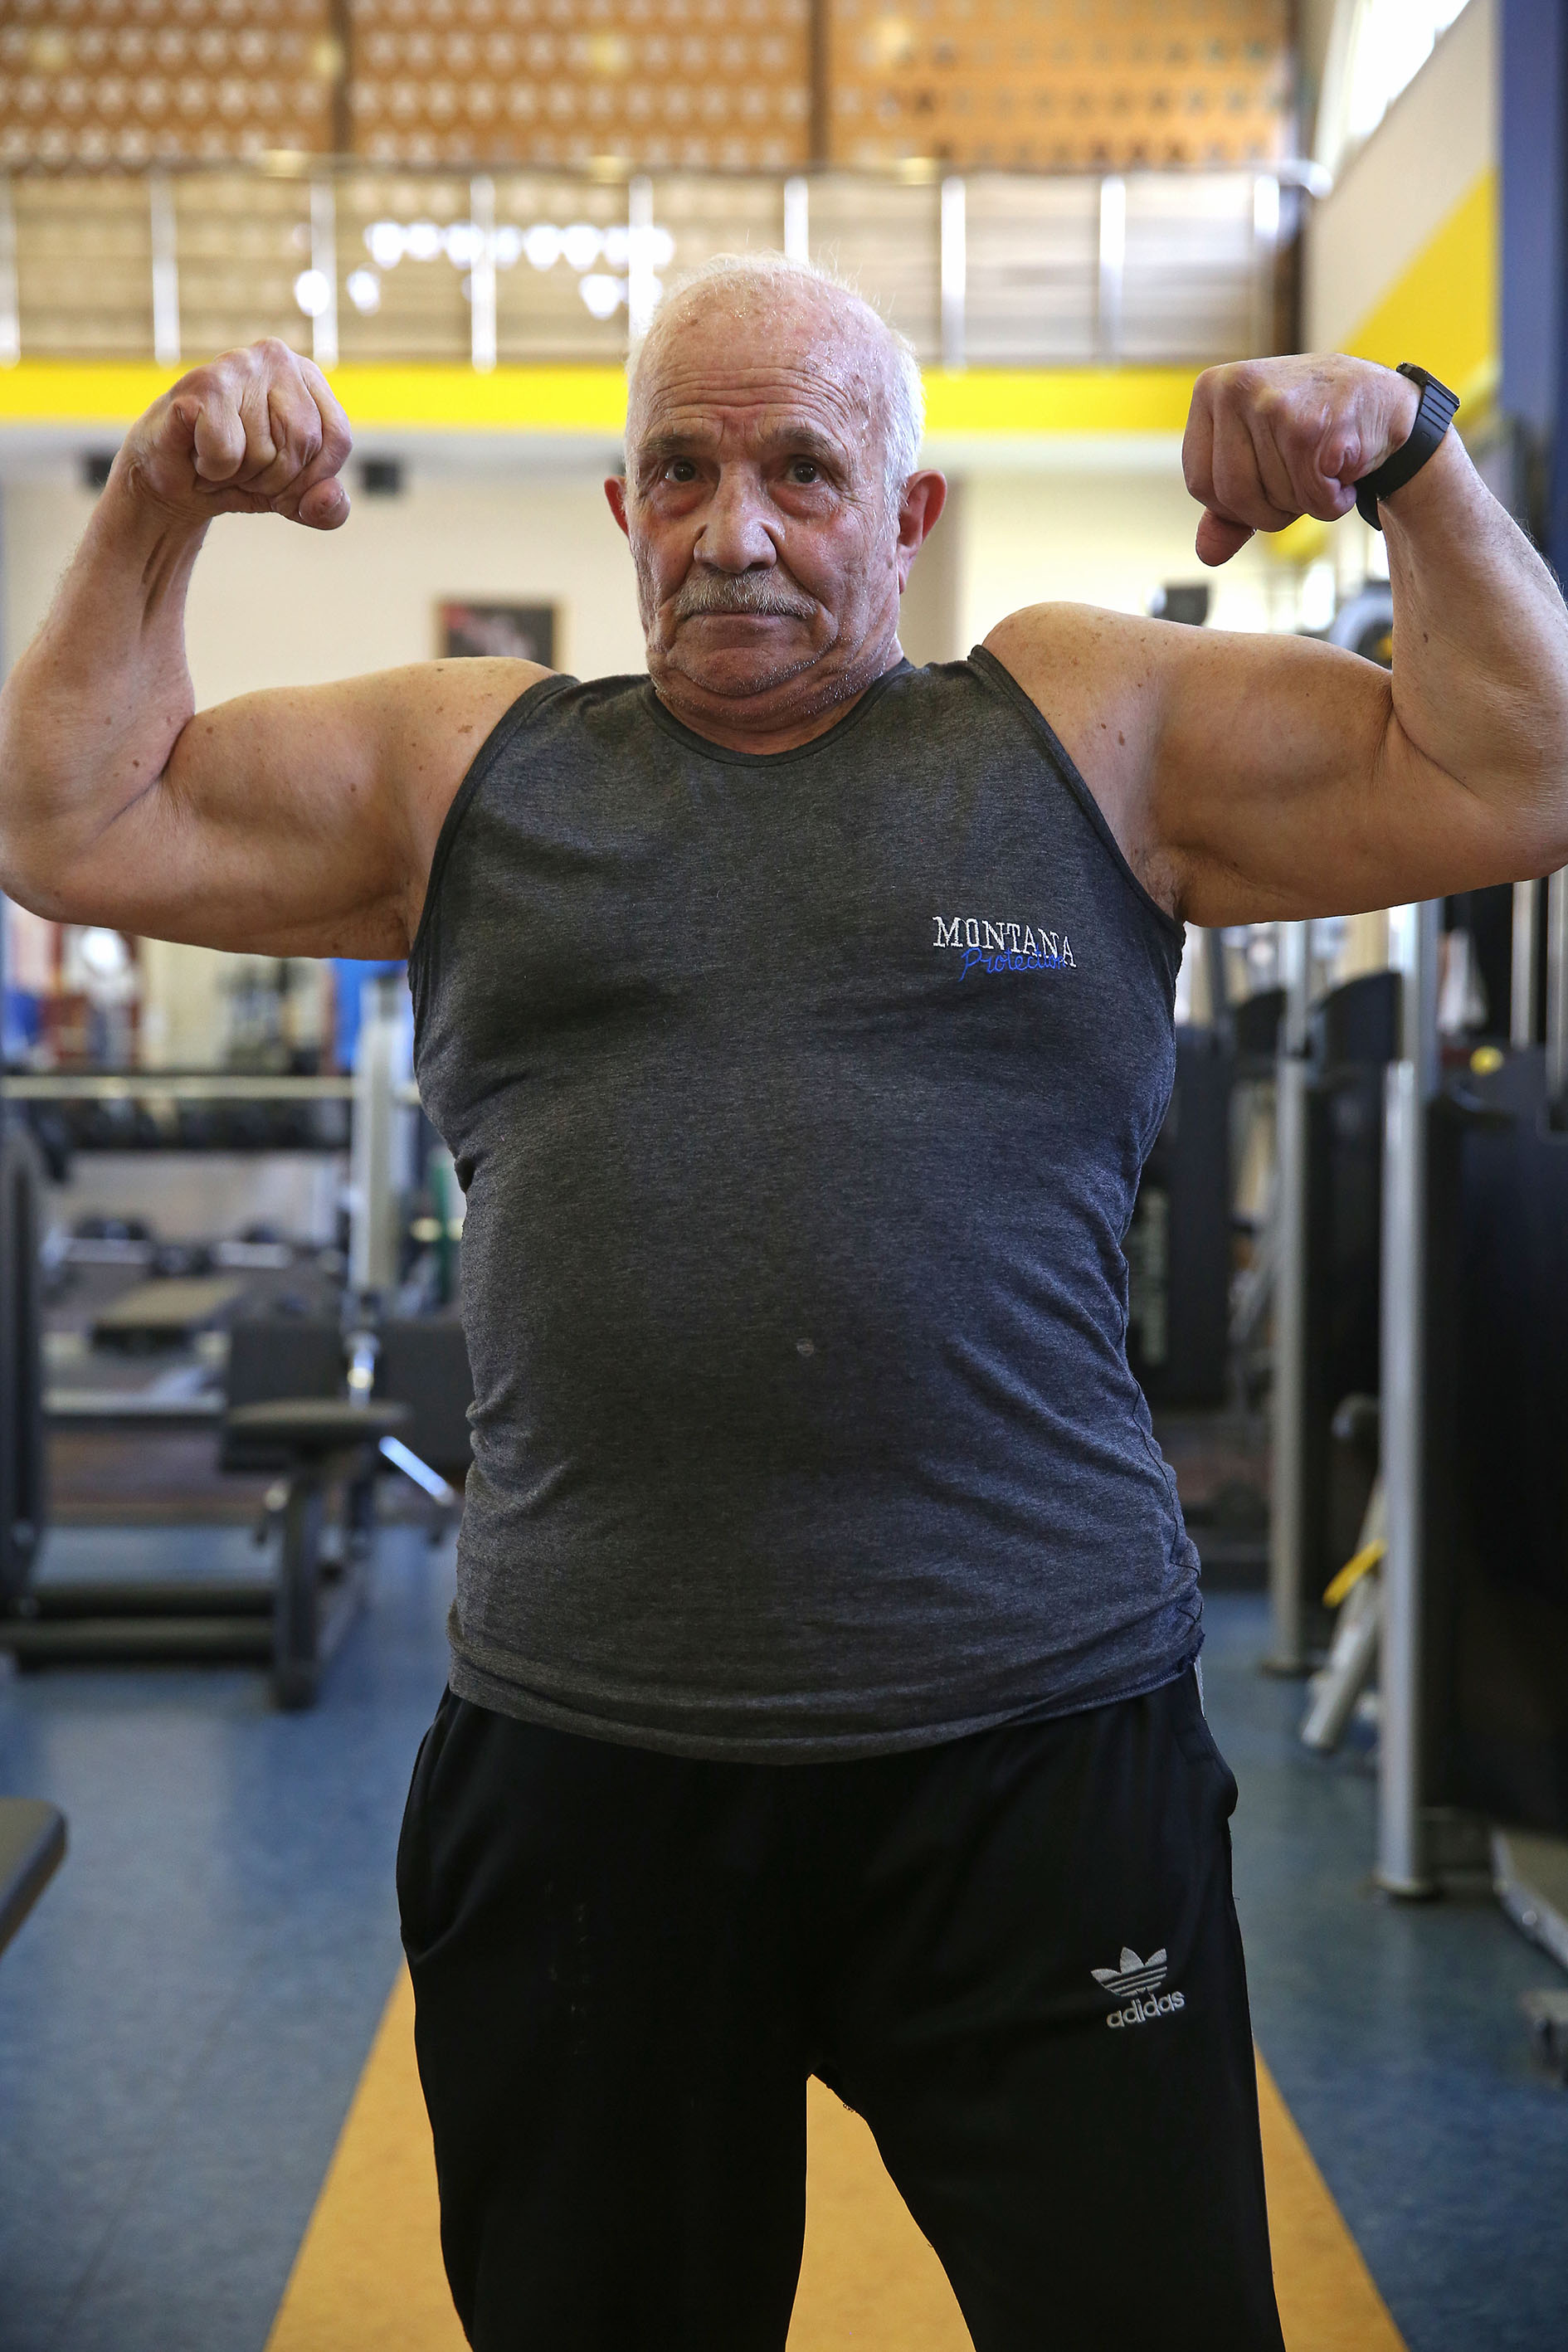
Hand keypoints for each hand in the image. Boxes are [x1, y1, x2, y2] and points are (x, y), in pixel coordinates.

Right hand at [117, 339, 352, 531]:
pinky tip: (198, 453)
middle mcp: (276, 358)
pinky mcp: (200, 385)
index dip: (312, 477)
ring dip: (241, 474)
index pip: (337, 439)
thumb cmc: (239, 476)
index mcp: (307, 376)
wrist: (170, 481)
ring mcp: (237, 365)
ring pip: (265, 451)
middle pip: (304, 443)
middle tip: (245, 469)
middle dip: (275, 478)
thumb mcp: (294, 498)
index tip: (283, 481)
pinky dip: (214, 470)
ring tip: (220, 457)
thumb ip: (329, 509)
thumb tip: (328, 500)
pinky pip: (227, 452)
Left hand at [1182, 354, 1421, 566]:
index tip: (1266, 483)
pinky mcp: (1312, 428)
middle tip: (1300, 482)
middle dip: (1269, 511)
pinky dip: (1333, 503)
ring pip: (1274, 501)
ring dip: (1307, 503)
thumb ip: (1226, 508)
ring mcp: (1274, 406)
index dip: (1233, 505)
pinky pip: (1312, 500)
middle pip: (1232, 498)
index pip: (1199, 483)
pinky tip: (1344, 468)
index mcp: (1211, 390)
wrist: (1381, 397)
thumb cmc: (1311, 428)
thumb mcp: (1258, 458)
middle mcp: (1237, 389)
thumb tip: (1207, 554)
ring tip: (1325, 464)